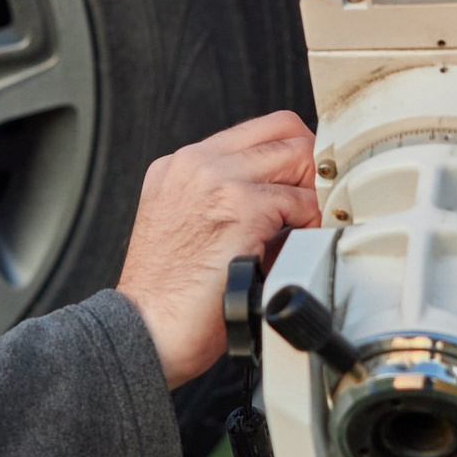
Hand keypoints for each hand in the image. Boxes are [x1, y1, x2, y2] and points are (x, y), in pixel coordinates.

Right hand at [116, 111, 320, 386]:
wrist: (147, 327)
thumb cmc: (166, 294)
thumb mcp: (183, 224)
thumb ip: (220, 197)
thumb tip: (279, 195)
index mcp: (180, 165)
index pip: (256, 130)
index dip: (290, 151)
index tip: (300, 181)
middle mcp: (196, 163)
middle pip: (284, 132)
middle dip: (307, 170)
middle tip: (307, 207)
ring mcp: (218, 180)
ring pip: (298, 157)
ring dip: (310, 195)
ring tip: (299, 230)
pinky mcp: (242, 207)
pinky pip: (303, 202)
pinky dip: (309, 227)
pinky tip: (291, 249)